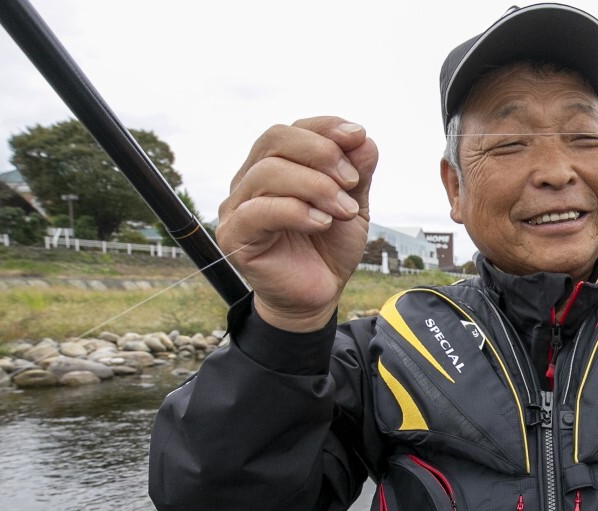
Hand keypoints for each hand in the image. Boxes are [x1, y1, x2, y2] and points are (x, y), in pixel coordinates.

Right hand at [217, 117, 377, 331]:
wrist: (319, 295)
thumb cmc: (328, 247)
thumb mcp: (352, 204)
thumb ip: (357, 172)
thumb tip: (362, 139)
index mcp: (275, 165)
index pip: (291, 130)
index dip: (324, 127)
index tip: (357, 137)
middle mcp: (250, 180)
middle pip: (275, 140)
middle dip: (320, 153)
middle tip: (352, 181)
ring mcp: (238, 206)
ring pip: (268, 173)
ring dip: (316, 186)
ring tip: (344, 210)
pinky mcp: (234, 236)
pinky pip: (258, 211)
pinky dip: (296, 211)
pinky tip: (322, 223)